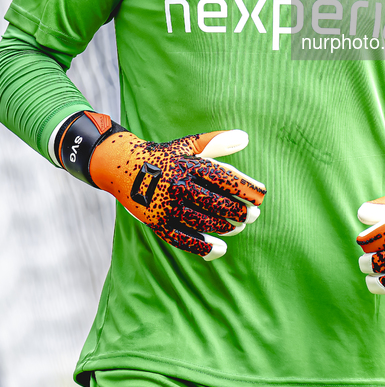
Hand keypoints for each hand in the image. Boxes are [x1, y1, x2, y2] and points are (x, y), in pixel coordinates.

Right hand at [80, 118, 265, 258]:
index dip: (246, 188)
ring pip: (202, 221)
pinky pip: (182, 239)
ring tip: (238, 227)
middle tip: (253, 215)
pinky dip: (202, 247)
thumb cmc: (165, 156)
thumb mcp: (189, 145)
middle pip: (216, 202)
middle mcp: (179, 185)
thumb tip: (246, 137)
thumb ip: (217, 142)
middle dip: (239, 211)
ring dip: (225, 227)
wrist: (122, 167)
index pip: (225, 178)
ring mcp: (167, 206)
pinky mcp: (157, 222)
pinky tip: (220, 249)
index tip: (261, 195)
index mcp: (189, 164)